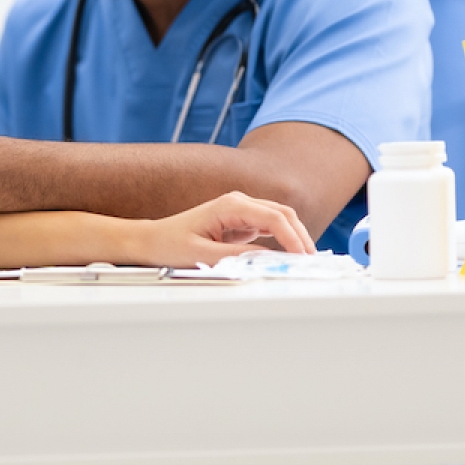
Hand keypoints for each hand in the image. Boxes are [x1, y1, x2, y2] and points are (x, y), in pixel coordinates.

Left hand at [135, 192, 315, 266]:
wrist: (152, 240)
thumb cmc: (170, 244)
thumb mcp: (203, 256)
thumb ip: (238, 256)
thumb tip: (270, 259)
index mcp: (230, 205)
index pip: (274, 218)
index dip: (293, 238)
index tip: (303, 257)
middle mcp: (238, 202)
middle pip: (283, 214)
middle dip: (300, 237)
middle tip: (311, 262)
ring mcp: (241, 211)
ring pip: (279, 219)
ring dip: (294, 237)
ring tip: (305, 261)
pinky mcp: (240, 222)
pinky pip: (269, 228)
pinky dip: (283, 240)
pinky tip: (289, 256)